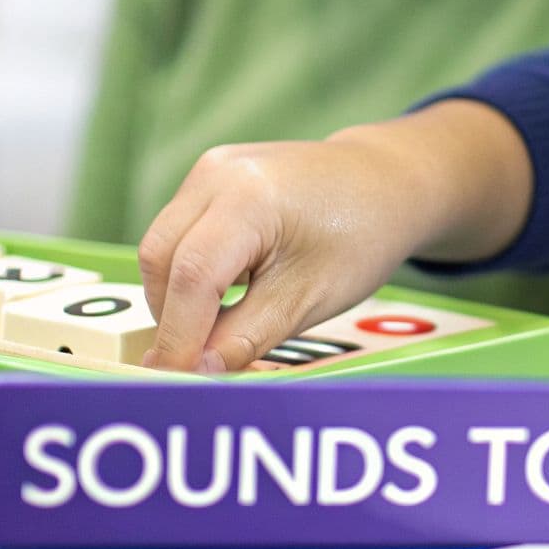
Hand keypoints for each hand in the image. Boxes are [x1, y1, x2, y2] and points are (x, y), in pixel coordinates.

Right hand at [137, 100, 531, 372]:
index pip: (193, 276)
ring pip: (163, 244)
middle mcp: (219, 173)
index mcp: (250, 197)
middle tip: (195, 361)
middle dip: (171, 316)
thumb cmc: (361, 237)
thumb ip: (246, 336)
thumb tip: (195, 372)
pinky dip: (189, 270)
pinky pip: (180, 230)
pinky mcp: (210, 176)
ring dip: (177, 295)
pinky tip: (225, 294)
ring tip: (219, 327)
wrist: (386, 184)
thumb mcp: (309, 298)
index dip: (179, 336)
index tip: (175, 379)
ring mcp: (211, 169)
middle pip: (162, 256)